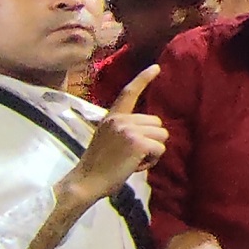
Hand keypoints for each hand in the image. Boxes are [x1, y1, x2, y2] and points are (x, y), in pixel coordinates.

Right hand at [63, 65, 165, 205]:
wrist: (86, 181)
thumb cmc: (98, 165)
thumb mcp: (107, 138)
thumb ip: (125, 129)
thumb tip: (148, 129)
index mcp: (112, 116)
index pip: (129, 92)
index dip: (144, 79)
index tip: (157, 67)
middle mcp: (120, 119)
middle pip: (157, 123)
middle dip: (151, 140)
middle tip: (131, 154)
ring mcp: (129, 129)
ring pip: (162, 135)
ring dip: (153, 151)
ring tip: (132, 160)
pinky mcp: (137, 142)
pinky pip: (160, 149)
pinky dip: (152, 160)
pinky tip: (135, 166)